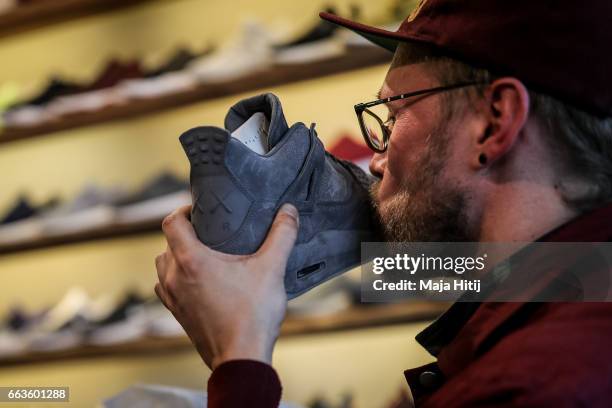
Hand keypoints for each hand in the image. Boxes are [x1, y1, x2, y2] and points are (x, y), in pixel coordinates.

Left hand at [154, 204, 298, 369]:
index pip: (171, 222)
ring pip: (163, 266)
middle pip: (167, 242)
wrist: (241, 358)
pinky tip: (198, 282)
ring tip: (203, 254)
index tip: (200, 210)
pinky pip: (167, 288)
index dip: (184, 210)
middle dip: (185, 232)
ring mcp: (173, 298)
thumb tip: (289, 212)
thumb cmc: (252, 315)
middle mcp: (175, 277)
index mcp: (191, 260)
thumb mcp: (272, 269)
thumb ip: (281, 236)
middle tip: (210, 231)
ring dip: (177, 256)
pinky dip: (176, 278)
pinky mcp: (177, 314)